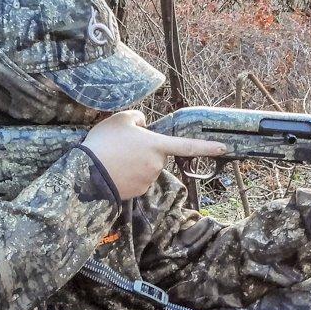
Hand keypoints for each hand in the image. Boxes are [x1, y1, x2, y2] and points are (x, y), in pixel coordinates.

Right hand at [81, 109, 226, 198]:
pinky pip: (137, 179)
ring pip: (146, 167)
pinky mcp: (138, 192)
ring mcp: (148, 180)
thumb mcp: (119, 119)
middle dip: (145, 150)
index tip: (223, 148)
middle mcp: (157, 165)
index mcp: (157, 146)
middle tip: (121, 146)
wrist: (87, 174)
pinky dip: (129, 174)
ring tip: (114, 157)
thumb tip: (143, 125)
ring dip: (135, 162)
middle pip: (156, 154)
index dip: (207, 147)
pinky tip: (114, 170)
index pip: (187, 146)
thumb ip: (137, 118)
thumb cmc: (104, 143)